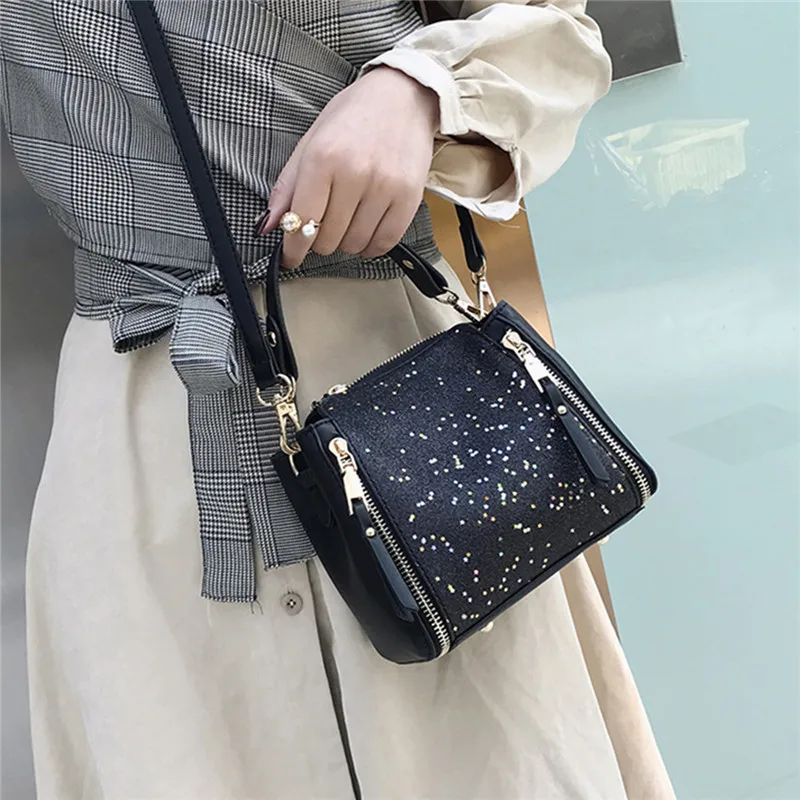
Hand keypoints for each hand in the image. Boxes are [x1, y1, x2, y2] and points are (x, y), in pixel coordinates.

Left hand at [259, 66, 438, 268]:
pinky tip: (367, 227)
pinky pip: (383, 243)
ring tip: (349, 217)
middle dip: (321, 237)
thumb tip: (267, 226)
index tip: (291, 258)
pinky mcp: (409, 198)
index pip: (301, 222)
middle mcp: (354, 174)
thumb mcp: (311, 142)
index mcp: (323, 158)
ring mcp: (385, 188)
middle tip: (327, 219)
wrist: (403, 96)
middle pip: (327, 239)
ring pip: (354, 245)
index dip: (293, 248)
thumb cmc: (353, 118)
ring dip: (347, 240)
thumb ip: (288, 186)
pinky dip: (370, 244)